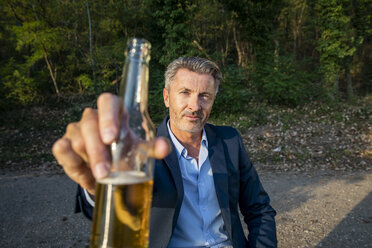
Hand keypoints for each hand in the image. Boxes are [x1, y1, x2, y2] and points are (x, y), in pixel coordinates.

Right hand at [52, 93, 169, 194]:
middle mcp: (92, 116)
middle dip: (98, 151)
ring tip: (102, 175)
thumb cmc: (125, 153)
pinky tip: (84, 172)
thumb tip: (164, 148)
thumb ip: (152, 148)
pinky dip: (72, 162)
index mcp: (114, 111)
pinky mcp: (64, 143)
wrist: (109, 171)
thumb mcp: (140, 151)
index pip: (107, 101)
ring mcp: (76, 129)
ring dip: (89, 160)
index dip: (108, 116)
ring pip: (77, 139)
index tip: (112, 138)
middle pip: (90, 123)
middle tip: (105, 172)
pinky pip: (61, 149)